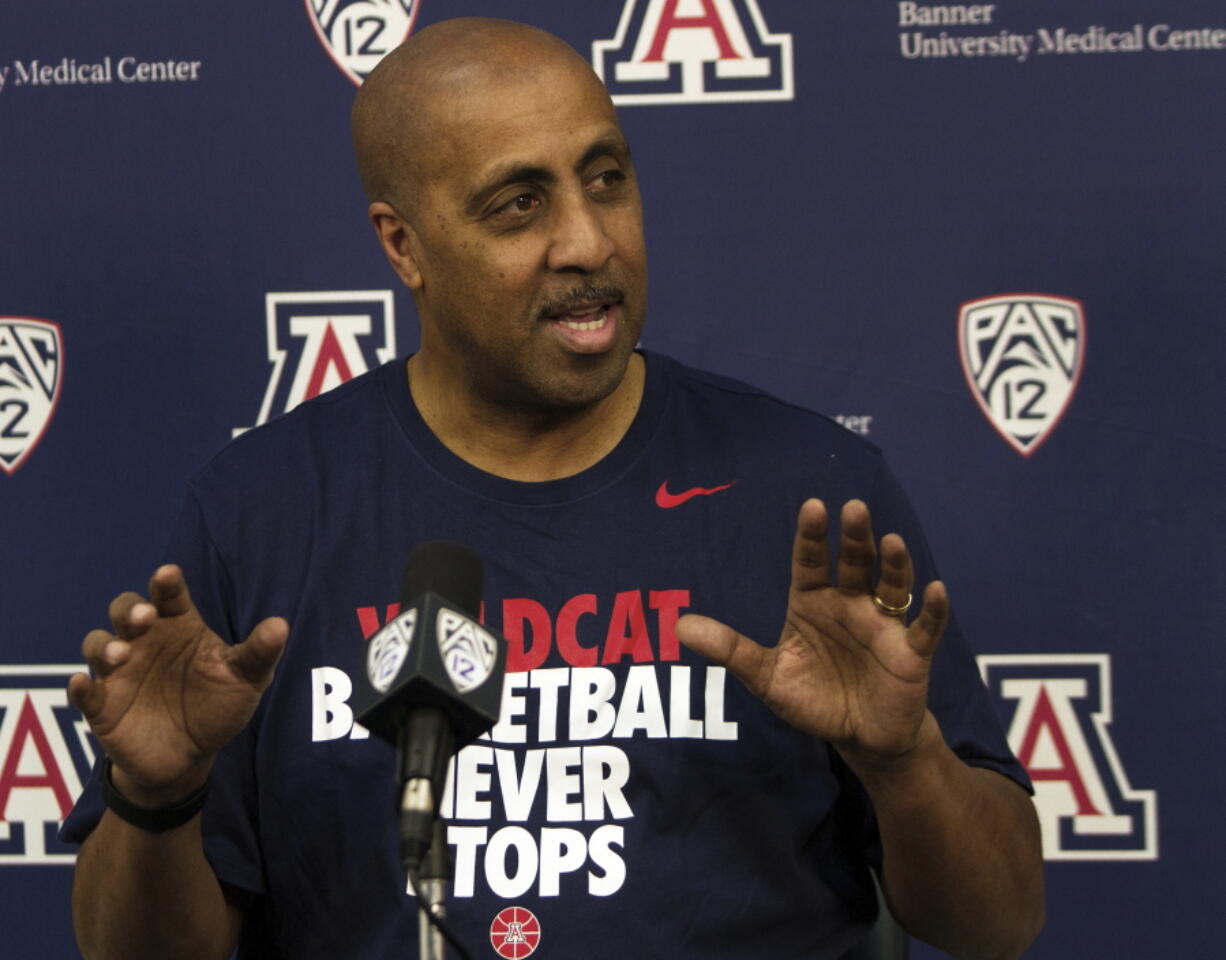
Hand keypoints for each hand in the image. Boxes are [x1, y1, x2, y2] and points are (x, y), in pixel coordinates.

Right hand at [68, 565, 286, 803]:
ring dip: (106, 645)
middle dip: (130, 609)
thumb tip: (281, 626)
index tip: (168, 575)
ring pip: (98, 644)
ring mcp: (120, 672)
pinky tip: (83, 684)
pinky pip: (83, 692)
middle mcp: (145, 641)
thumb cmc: (217, 705)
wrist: (191, 756)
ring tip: (123, 655)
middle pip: (125, 610)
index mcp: (179, 627)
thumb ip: (258, 653)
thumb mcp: (246, 680)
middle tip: (145, 617)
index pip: (169, 596)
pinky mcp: (102, 706)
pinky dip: (79, 687)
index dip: (166, 584)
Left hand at [676, 499, 948, 764]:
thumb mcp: (766, 677)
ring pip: (891, 586)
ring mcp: (883, 625)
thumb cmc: (813, 699)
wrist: (858, 739)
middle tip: (854, 508)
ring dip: (893, 564)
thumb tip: (679, 626)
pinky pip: (924, 627)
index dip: (813, 537)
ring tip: (890, 541)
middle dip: (854, 537)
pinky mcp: (910, 652)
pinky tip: (936, 589)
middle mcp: (850, 605)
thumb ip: (729, 650)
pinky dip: (932, 610)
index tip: (812, 507)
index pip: (811, 563)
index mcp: (814, 604)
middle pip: (853, 564)